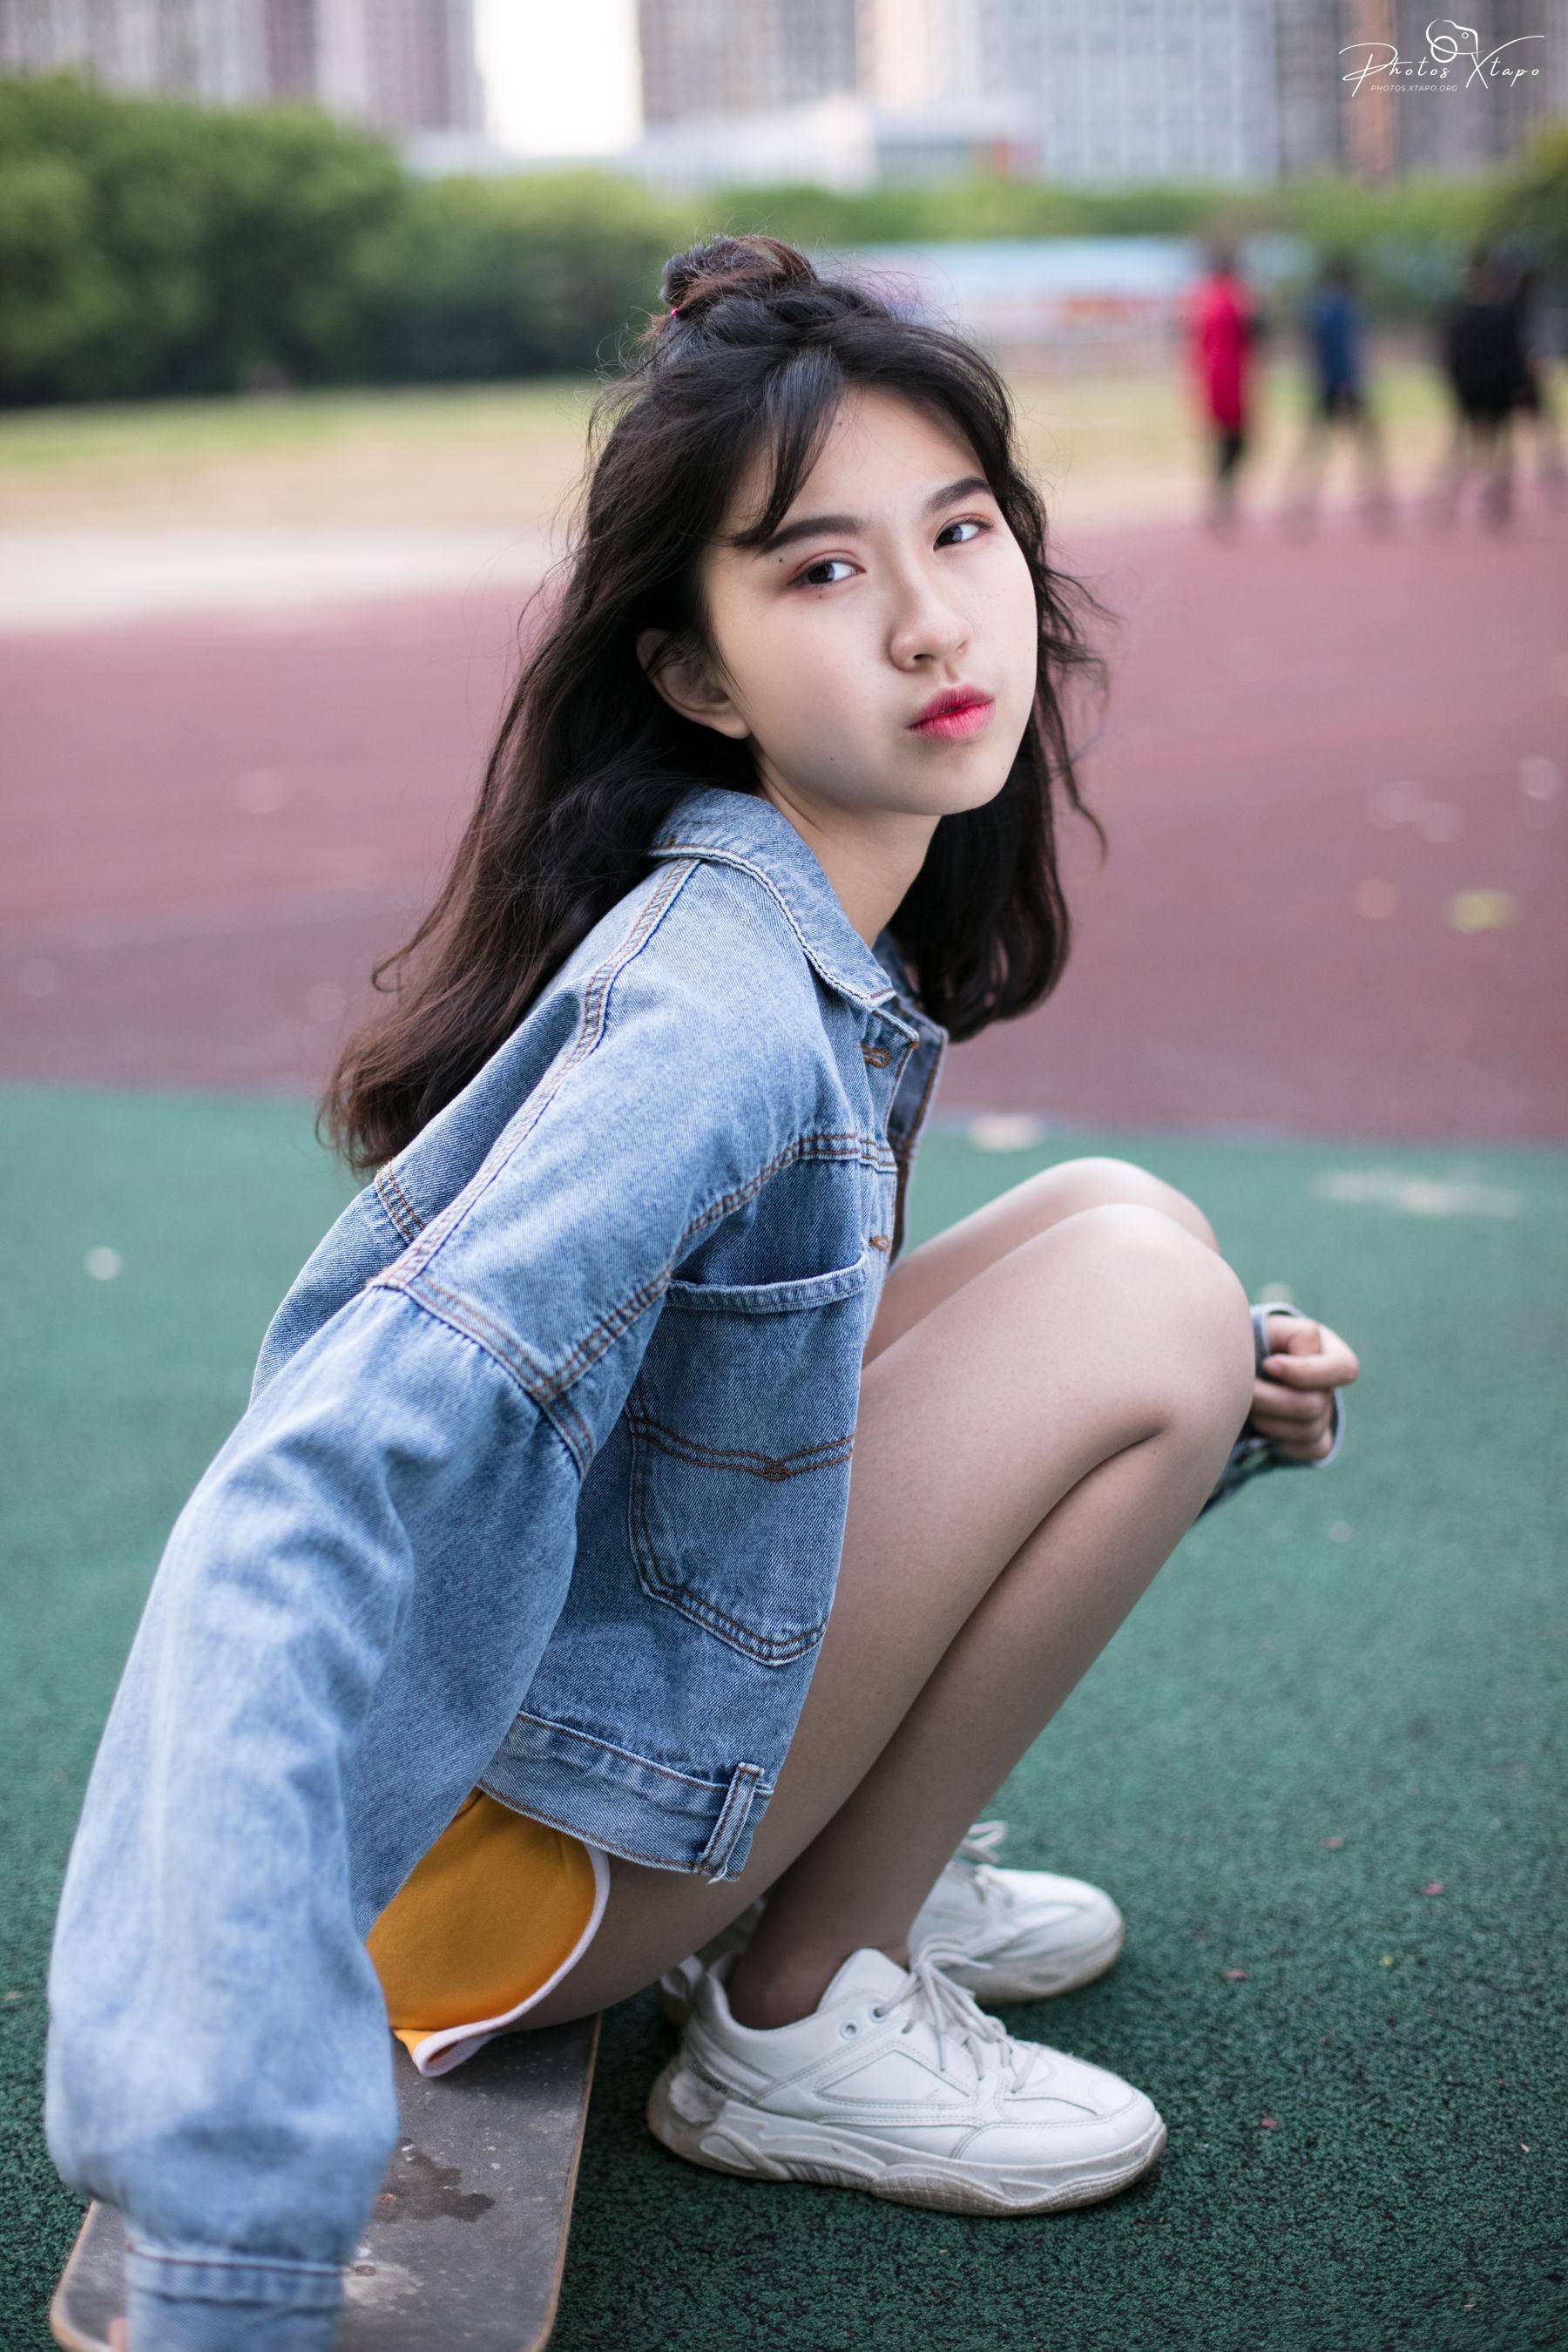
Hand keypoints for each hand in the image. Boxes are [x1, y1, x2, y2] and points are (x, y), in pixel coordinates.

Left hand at [1249, 1312, 1358, 1462]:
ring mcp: (1327, 1415)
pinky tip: (1262, 1425)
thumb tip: (1276, 1367)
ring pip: (1308, 1431)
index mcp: (1329, 1350)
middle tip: (1246, 1390)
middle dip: (1271, 1399)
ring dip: (1268, 1420)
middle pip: (1315, 1404)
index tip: (1267, 1364)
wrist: (1241, 1367)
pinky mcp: (1317, 1440)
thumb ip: (1280, 1335)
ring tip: (1247, 1405)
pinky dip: (1281, 1441)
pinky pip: (1310, 1450)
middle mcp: (1332, 1385)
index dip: (1303, 1371)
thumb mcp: (1267, 1327)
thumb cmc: (1254, 1341)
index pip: (1343, 1368)